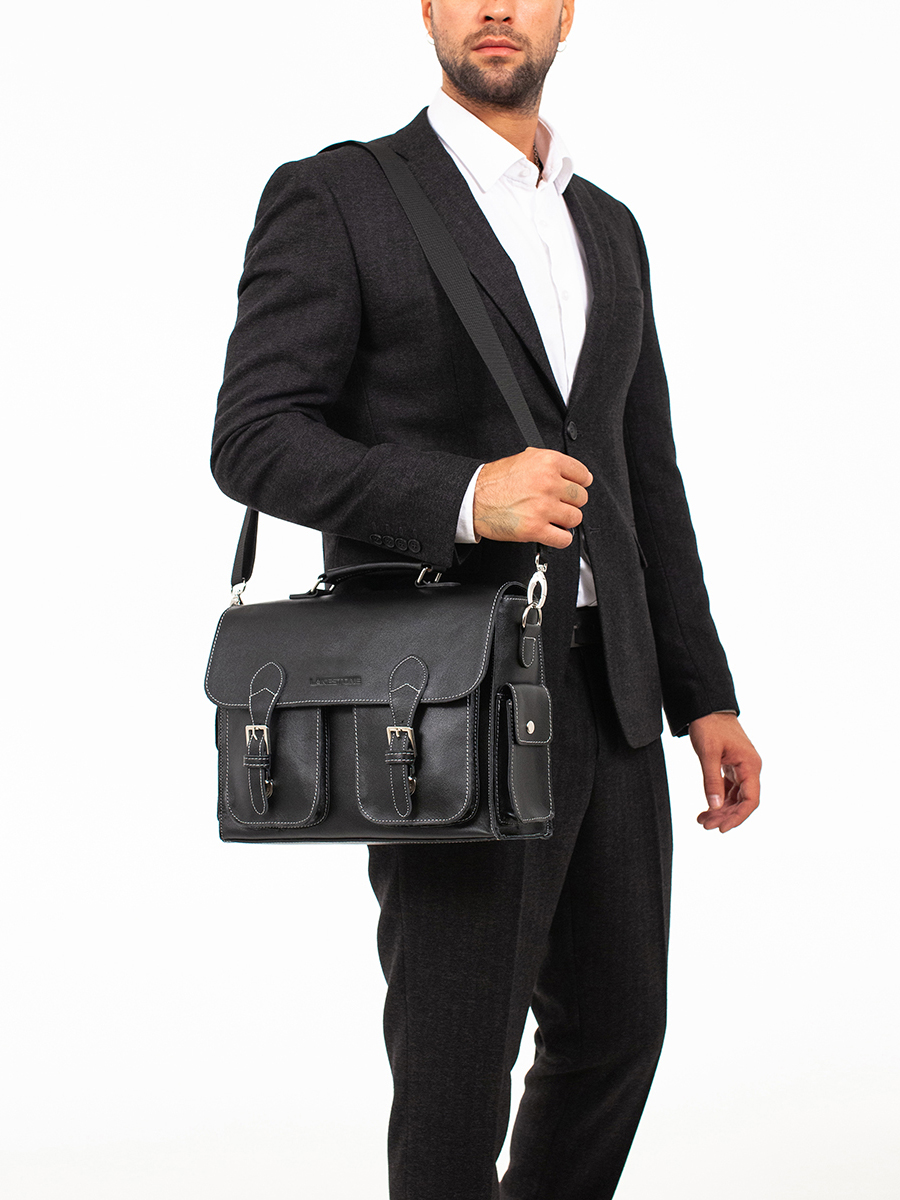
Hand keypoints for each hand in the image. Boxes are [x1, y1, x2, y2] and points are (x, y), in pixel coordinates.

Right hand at [473, 447, 591, 547]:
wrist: (473, 498)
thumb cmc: (495, 481)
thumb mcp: (524, 459)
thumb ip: (550, 464)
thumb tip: (573, 474)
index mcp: (547, 462)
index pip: (583, 475)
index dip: (579, 483)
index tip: (574, 488)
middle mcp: (547, 483)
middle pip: (581, 498)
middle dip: (570, 502)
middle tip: (557, 503)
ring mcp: (542, 507)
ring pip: (575, 518)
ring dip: (565, 520)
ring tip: (551, 517)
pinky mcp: (535, 529)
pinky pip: (564, 539)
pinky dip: (560, 538)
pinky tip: (551, 531)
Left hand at [689, 713, 760, 832]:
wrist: (706, 706)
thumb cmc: (709, 725)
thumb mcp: (708, 753)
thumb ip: (711, 780)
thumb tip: (714, 807)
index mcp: (750, 765)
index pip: (751, 800)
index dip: (738, 817)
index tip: (722, 828)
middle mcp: (749, 768)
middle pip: (742, 801)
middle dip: (725, 816)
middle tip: (705, 825)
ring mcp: (741, 768)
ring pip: (735, 797)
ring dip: (720, 811)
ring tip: (702, 821)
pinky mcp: (731, 767)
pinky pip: (728, 789)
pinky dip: (718, 800)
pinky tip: (705, 810)